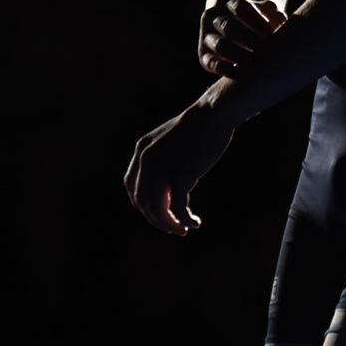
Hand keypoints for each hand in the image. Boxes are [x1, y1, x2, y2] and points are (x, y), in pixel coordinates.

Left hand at [124, 104, 234, 234]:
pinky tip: (195, 223)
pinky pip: (178, 208)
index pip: (131, 187)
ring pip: (158, 210)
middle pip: (142, 202)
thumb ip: (161, 161)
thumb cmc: (197, 129)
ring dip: (169, 225)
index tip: (158, 213)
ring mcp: (162, 169)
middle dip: (156, 220)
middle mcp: (147, 161)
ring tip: (182, 230)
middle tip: (173, 228)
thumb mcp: (169, 142)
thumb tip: (165, 190)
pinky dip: (185, 220)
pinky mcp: (180, 176)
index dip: (142, 204)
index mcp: (141, 151)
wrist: (213, 115)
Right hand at [198, 0, 284, 75]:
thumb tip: (280, 19)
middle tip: (266, 51)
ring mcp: (206, 35)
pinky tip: (241, 74)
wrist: (235, 29)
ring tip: (256, 62)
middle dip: (250, 40)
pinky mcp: (204, 55)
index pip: (241, 9)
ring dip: (239, 55)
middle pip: (229, 27)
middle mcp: (212, 15)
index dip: (257, 22)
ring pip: (220, 45)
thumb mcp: (263, 11)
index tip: (272, 34)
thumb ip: (272, 14)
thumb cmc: (256, 19)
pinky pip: (211, 62)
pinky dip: (224, 69)